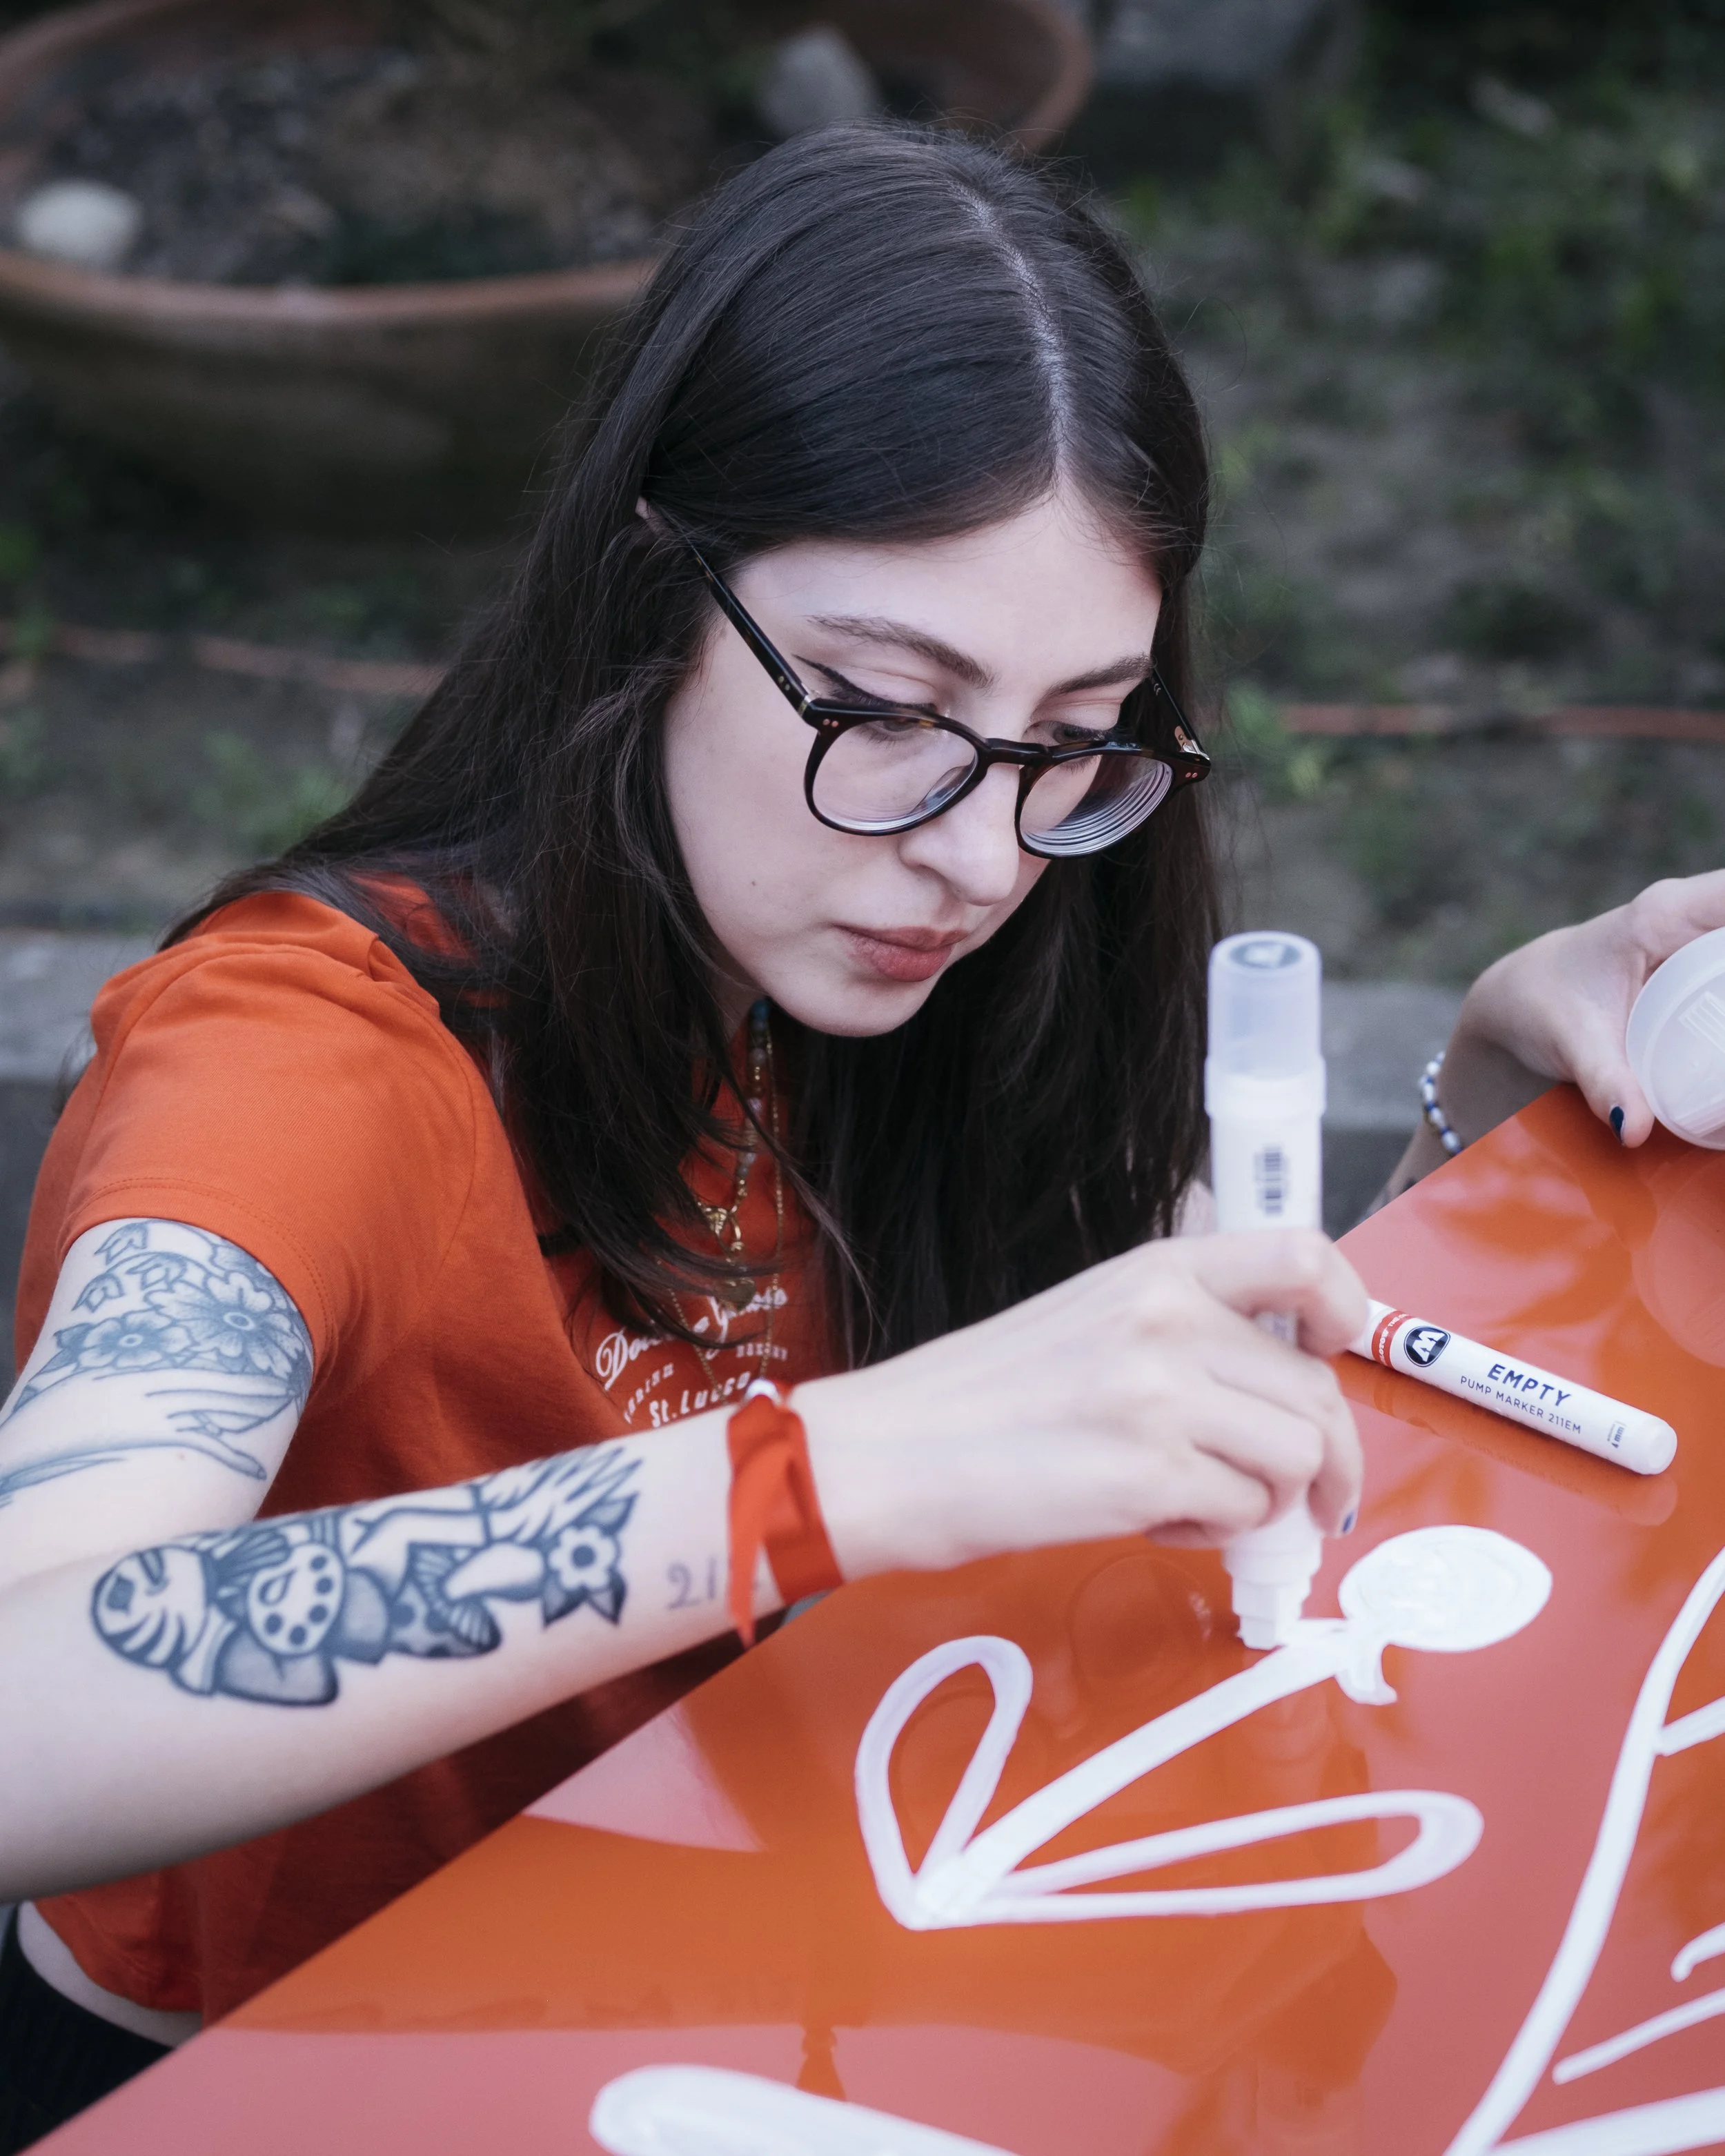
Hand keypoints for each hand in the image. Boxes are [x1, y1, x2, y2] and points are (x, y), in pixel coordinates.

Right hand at [800, 1229, 1366, 1576]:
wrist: (889, 1455)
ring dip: (1263, 1498)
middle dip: (1328, 1457)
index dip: (1348, 1309)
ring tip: (1192, 1502)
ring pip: (1297, 1456)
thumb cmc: (978, 1399)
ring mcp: (1164, 1395)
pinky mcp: (1151, 1473)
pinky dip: (1214, 1533)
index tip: (1334, 1355)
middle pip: (1316, 1389)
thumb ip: (1183, 1330)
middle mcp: (1170, 1319)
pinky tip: (1152, 1520)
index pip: (1305, 1256)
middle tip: (1306, 1498)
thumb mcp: (1089, 1318)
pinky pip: (1243, 1514)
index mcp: (1157, 1270)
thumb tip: (1280, 1378)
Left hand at [1437, 870, 1724, 1149]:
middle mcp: (1694, 918)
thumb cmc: (1539, 1006)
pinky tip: (1719, 1059)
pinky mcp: (1706, 969)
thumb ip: (1603, 1080)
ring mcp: (1704, 942)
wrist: (1516, 1005)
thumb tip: (1635, 1129)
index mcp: (1666, 914)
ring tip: (1719, 1052)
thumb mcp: (1570, 1041)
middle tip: (1723, 1037)